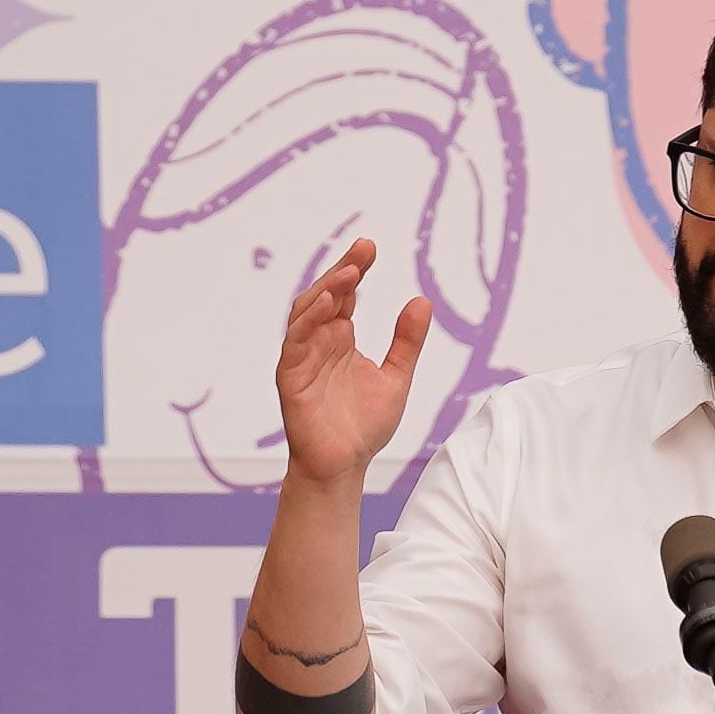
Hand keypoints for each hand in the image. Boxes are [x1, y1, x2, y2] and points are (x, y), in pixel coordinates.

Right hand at [276, 238, 431, 486]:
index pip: (345, 295)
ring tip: (350, 273)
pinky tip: (329, 305)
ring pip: (306, 313)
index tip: (371, 247)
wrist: (344, 466)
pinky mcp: (291, 377)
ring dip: (326, 290)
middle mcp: (319, 342)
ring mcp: (303, 357)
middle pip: (325, 295)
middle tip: (363, 250)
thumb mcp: (396, 378)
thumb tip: (422, 301)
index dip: (355, 269)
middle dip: (342, 271)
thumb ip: (407, 342)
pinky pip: (295, 342)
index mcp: (340, 338)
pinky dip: (309, 322)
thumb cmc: (364, 426)